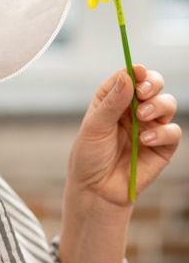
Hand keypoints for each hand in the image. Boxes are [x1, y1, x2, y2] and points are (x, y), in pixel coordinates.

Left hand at [67, 65, 180, 206]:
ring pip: (167, 104)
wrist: (96, 191)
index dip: (135, 71)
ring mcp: (150, 127)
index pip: (129, 77)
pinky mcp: (162, 147)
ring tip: (142, 117)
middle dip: (152, 84)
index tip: (138, 72)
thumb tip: (128, 77)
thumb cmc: (89, 157)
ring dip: (158, 106)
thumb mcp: (94, 127)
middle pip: (153, 85)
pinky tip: (146, 139)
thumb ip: (112, 103)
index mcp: (114, 100)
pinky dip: (163, 132)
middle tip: (143, 93)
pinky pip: (172, 132)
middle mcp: (134, 110)